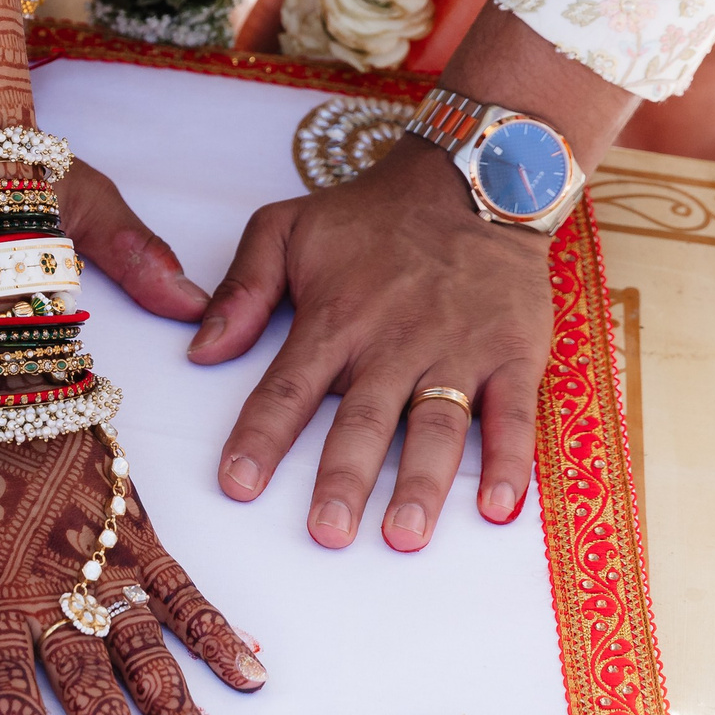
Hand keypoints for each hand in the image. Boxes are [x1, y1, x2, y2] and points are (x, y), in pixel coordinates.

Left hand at [187, 135, 550, 550]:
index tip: (238, 486)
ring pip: (438, 426)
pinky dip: (510, 463)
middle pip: (365, 420)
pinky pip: (514, 416)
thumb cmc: (371, 214)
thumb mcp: (287, 226)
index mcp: (335, 319)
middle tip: (326, 532)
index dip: (262, 437)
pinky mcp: (514, 355)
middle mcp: (394, 342)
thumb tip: (200, 351)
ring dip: (422, 483)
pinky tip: (499, 509)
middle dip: (344, 477)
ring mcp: (458, 351)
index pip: (289, 387)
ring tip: (403, 536)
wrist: (474, 178)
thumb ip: (242, 288)